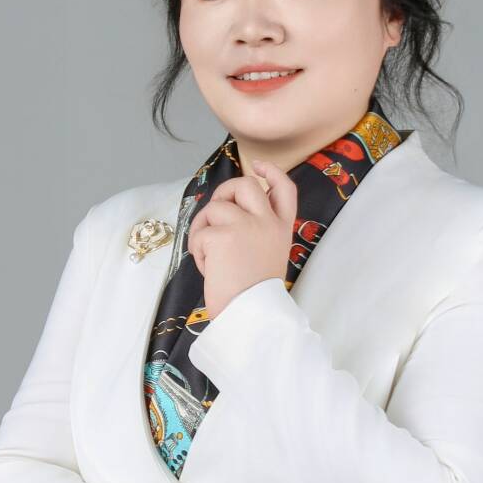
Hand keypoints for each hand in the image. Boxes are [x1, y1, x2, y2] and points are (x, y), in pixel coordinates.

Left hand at [188, 153, 298, 319]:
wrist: (252, 315)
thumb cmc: (255, 294)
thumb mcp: (269, 255)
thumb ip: (258, 231)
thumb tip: (230, 212)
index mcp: (281, 228)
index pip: (284, 188)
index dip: (271, 172)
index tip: (258, 166)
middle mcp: (266, 222)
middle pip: (245, 184)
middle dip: (225, 192)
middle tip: (216, 215)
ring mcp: (245, 226)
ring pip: (216, 206)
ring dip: (204, 227)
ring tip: (208, 254)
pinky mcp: (222, 235)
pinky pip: (200, 232)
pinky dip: (198, 250)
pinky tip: (208, 269)